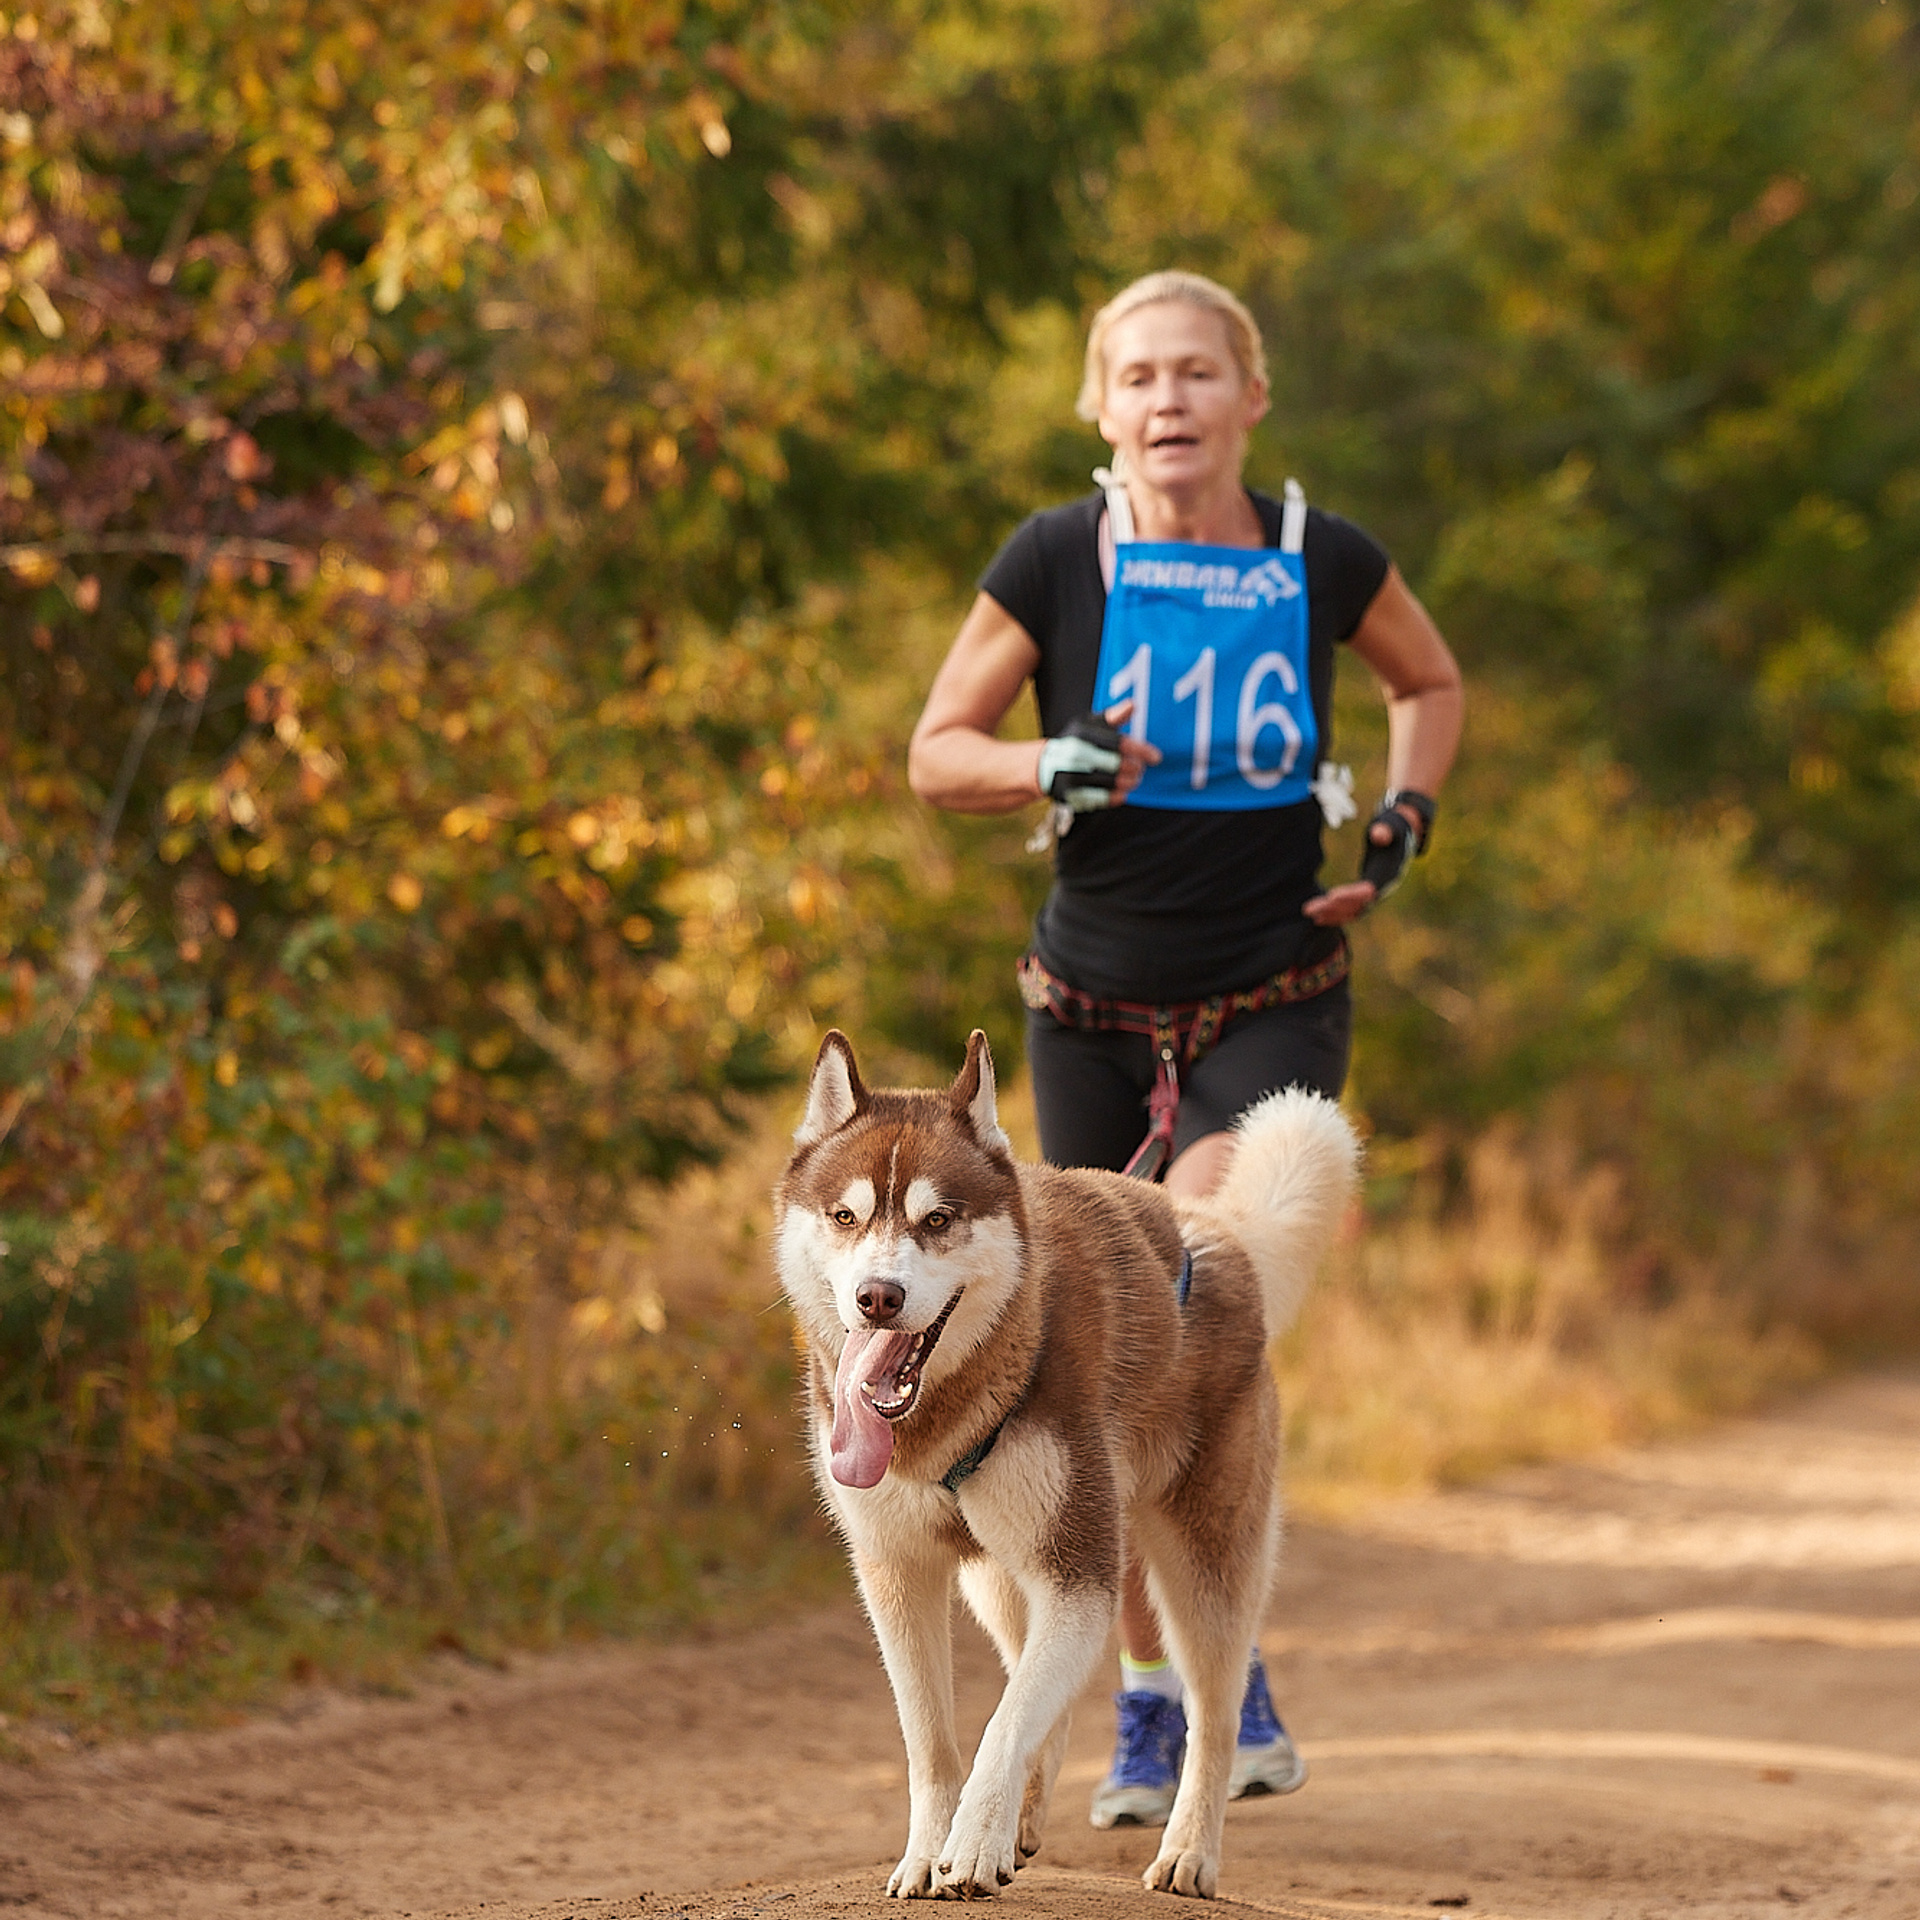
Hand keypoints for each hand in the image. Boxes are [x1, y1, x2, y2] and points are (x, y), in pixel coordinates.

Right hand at [1034, 703, 1159, 809]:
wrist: (1042, 765)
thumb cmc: (1075, 741)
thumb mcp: (1089, 724)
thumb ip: (1112, 717)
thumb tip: (1132, 705)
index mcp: (1081, 734)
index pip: (1118, 742)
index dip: (1140, 750)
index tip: (1157, 758)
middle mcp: (1073, 754)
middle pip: (1116, 764)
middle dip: (1134, 768)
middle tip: (1140, 770)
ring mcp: (1068, 776)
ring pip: (1110, 784)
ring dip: (1128, 783)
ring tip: (1134, 780)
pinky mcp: (1067, 795)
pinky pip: (1099, 800)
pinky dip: (1115, 797)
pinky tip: (1122, 793)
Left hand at [1303, 801, 1424, 922]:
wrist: (1400, 837)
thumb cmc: (1392, 829)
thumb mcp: (1391, 826)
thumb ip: (1385, 831)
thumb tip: (1378, 834)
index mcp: (1388, 874)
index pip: (1369, 890)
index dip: (1351, 894)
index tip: (1331, 896)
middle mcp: (1383, 889)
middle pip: (1358, 905)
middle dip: (1334, 908)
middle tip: (1309, 908)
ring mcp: (1376, 895)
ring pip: (1353, 911)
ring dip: (1331, 914)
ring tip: (1308, 912)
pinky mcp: (1367, 896)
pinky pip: (1351, 910)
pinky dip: (1336, 915)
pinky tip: (1317, 917)